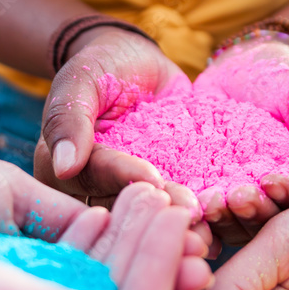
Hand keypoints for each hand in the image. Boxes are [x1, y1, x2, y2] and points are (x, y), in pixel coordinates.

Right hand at [33, 29, 214, 252]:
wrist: (137, 62)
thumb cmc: (101, 65)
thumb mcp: (81, 80)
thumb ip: (69, 118)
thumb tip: (64, 165)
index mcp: (64, 171)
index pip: (96, 177)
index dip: (125, 178)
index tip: (153, 180)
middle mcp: (95, 192)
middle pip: (126, 206)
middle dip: (159, 211)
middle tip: (190, 215)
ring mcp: (132, 195)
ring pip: (155, 214)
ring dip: (181, 223)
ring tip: (209, 227)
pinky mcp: (166, 189)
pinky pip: (182, 203)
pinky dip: (203, 212)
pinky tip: (224, 218)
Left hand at [192, 38, 288, 244]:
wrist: (241, 66)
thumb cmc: (286, 78)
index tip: (272, 183)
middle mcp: (286, 200)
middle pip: (274, 220)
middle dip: (256, 211)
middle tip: (238, 196)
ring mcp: (250, 202)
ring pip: (241, 224)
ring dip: (227, 217)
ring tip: (212, 200)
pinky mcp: (218, 196)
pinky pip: (211, 214)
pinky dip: (202, 212)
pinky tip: (192, 201)